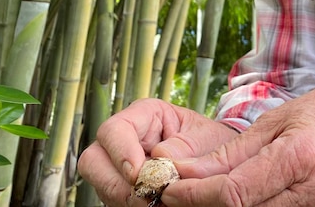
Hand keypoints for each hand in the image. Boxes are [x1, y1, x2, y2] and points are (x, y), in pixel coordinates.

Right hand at [77, 98, 238, 205]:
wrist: (220, 161)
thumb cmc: (212, 143)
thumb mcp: (206, 138)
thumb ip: (187, 145)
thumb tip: (161, 157)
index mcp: (144, 115)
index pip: (114, 130)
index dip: (120, 152)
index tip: (138, 174)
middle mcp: (124, 140)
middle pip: (93, 160)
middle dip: (116, 183)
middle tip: (145, 197)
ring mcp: (118, 166)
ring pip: (102, 185)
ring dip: (125, 199)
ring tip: (157, 204)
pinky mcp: (122, 188)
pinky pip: (114, 201)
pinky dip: (131, 206)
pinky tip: (156, 206)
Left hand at [161, 81, 314, 205]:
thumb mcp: (273, 122)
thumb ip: (229, 154)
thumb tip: (183, 174)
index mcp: (300, 158)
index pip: (235, 193)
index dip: (194, 196)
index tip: (167, 187)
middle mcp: (314, 192)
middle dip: (202, 206)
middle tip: (174, 194)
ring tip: (200, 196)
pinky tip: (231, 201)